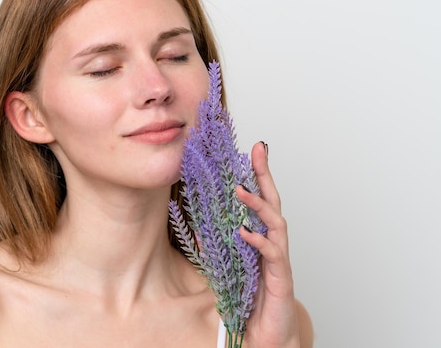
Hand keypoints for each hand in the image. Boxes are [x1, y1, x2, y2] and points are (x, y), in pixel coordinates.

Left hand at [236, 142, 301, 347]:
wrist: (264, 336)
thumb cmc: (250, 302)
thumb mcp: (228, 271)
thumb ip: (218, 251)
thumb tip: (199, 232)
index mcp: (262, 239)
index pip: (262, 200)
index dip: (259, 175)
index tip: (253, 149)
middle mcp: (274, 244)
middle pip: (274, 202)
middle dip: (266, 175)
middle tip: (258, 151)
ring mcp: (279, 259)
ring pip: (275, 223)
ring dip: (258, 205)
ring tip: (240, 190)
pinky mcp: (280, 278)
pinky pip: (272, 254)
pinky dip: (258, 241)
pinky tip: (244, 232)